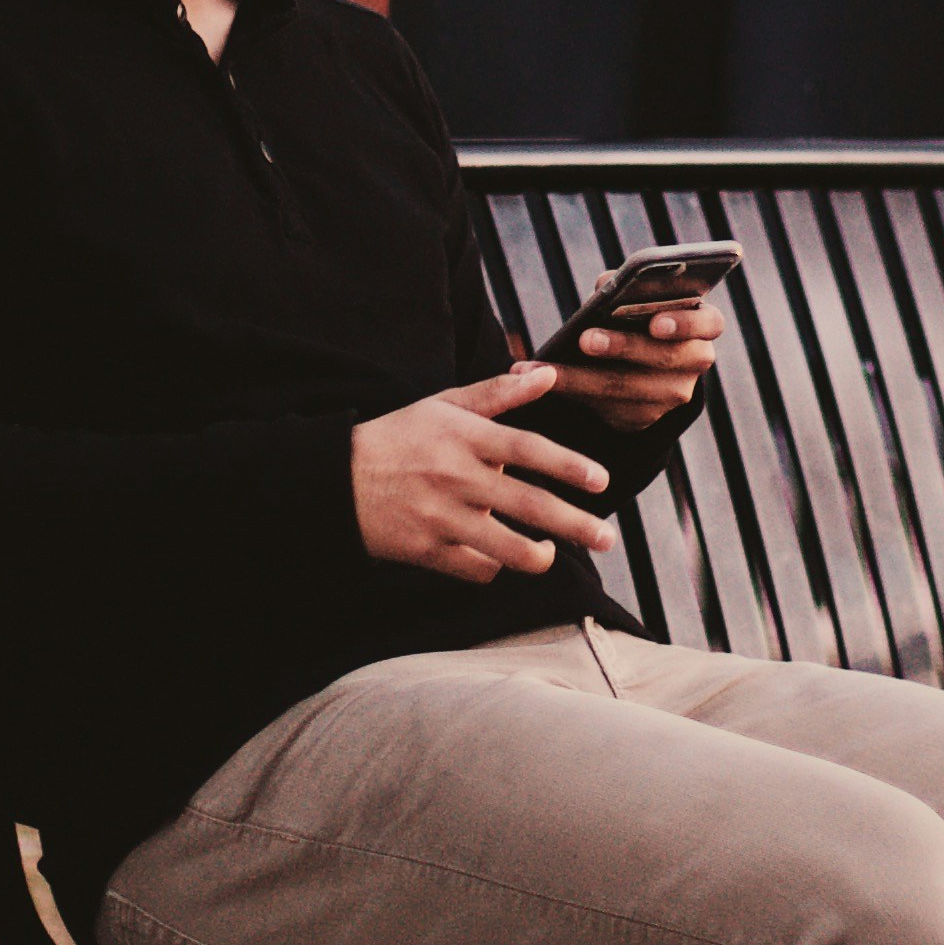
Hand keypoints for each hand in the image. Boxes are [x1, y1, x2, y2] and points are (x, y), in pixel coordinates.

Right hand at [350, 365, 616, 582]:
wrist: (337, 481)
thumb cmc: (399, 437)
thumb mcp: (444, 405)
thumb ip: (498, 393)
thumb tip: (548, 375)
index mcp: (464, 438)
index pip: (528, 449)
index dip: (569, 466)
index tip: (602, 481)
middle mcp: (457, 478)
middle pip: (529, 505)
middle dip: (575, 524)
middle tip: (606, 537)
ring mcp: (442, 519)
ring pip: (508, 549)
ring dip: (539, 557)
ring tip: (552, 553)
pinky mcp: (429, 552)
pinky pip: (477, 569)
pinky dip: (495, 566)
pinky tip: (501, 557)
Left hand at [542, 296, 725, 434]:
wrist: (639, 364)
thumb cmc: (637, 316)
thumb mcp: (638, 299)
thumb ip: (627, 289)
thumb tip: (607, 286)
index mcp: (702, 326)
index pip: (710, 323)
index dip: (685, 324)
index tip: (655, 323)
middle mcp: (695, 362)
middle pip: (664, 357)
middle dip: (622, 347)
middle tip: (586, 339)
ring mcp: (673, 395)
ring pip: (627, 388)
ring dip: (580, 377)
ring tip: (544, 368)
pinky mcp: (645, 418)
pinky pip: (607, 407)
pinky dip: (571, 392)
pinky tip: (540, 381)